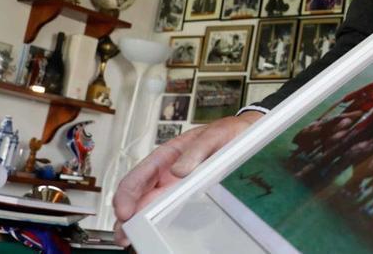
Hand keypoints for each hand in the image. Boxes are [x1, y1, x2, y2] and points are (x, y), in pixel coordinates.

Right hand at [112, 111, 262, 244]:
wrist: (247, 135)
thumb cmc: (227, 132)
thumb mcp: (214, 135)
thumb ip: (196, 150)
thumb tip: (178, 170)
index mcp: (168, 156)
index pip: (140, 175)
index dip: (128, 193)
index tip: (125, 210)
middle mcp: (169, 173)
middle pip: (141, 196)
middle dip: (128, 216)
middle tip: (125, 235)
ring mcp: (178, 187)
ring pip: (152, 207)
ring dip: (141, 223)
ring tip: (134, 240)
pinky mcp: (191, 196)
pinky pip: (173, 211)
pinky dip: (162, 224)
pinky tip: (157, 235)